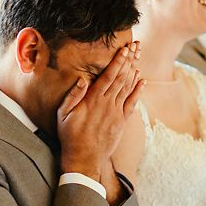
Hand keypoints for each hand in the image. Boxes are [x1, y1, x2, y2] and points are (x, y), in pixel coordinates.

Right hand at [56, 42, 142, 179]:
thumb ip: (73, 96)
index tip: (123, 50)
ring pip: (128, 88)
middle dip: (128, 61)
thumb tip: (82, 79)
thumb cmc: (70, 135)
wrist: (84, 157)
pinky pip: (132, 103)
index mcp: (93, 100)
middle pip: (121, 78)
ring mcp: (116, 112)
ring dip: (133, 72)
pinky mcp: (121, 121)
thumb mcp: (63, 114)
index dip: (117, 62)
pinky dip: (138, 91)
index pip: (108, 76)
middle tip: (134, 47)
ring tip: (138, 58)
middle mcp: (107, 104)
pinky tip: (142, 81)